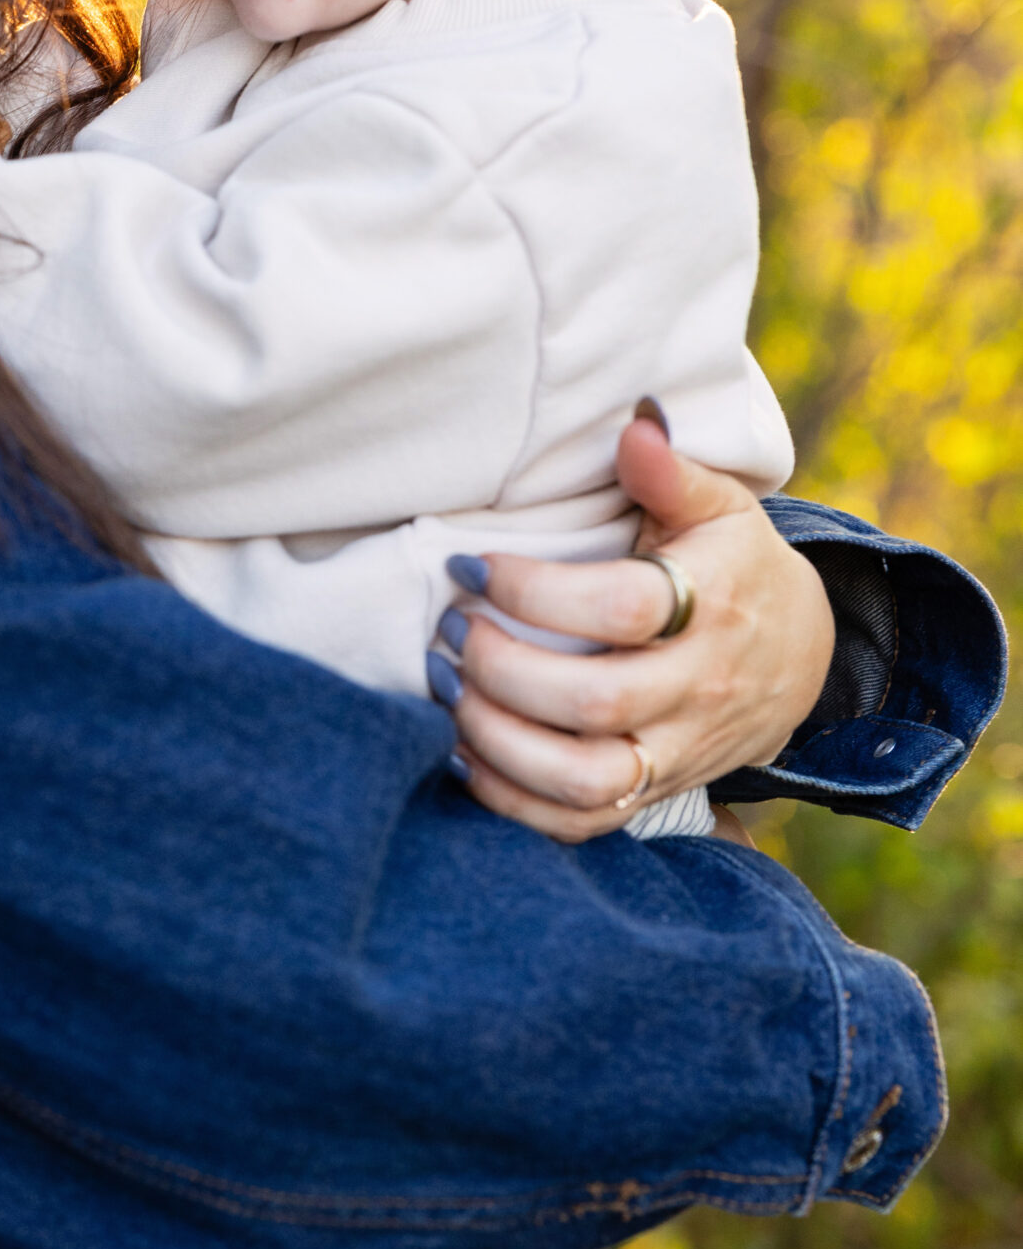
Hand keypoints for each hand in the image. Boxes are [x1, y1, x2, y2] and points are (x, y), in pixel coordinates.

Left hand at [445, 415, 834, 842]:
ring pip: (585, 779)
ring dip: (498, 741)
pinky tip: (462, 751)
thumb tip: (635, 425)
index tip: (470, 564)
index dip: (534, 591)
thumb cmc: (735, 566)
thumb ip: (671, 471)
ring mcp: (678, 750)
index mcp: (715, 605)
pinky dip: (514, 801)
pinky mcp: (656, 791)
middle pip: (594, 703)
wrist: (801, 658)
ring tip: (447, 688)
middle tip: (448, 628)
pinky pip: (582, 823)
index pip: (621, 608)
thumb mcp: (720, 507)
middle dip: (501, 668)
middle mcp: (699, 688)